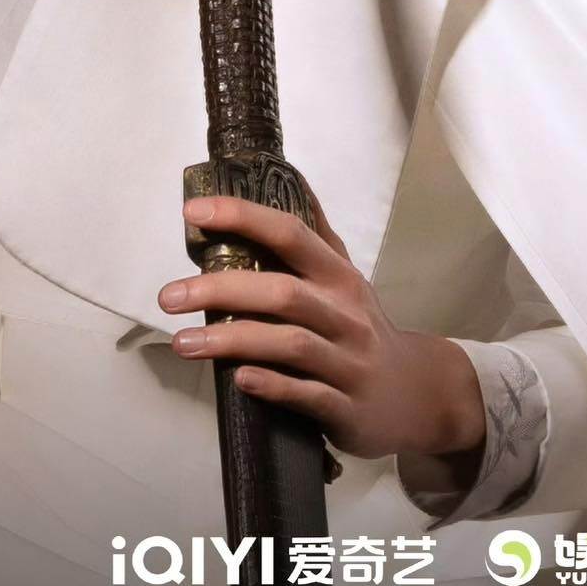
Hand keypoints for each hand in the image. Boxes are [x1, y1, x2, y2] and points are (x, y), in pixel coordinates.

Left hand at [157, 187, 485, 467]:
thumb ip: (315, 234)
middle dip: (222, 290)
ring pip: (290, 344)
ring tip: (181, 343)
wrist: (418, 393)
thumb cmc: (364, 327)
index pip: (291, 233)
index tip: (193, 213)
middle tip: (168, 297)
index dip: (244, 217)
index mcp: (338, 276)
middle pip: (282, 292)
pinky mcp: (346, 408)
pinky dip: (272, 385)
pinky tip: (238, 379)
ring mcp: (348, 362)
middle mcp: (345, 313)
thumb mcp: (346, 276)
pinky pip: (306, 394)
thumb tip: (288, 177)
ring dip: (233, 341)